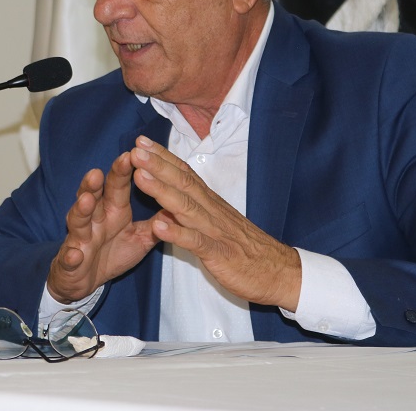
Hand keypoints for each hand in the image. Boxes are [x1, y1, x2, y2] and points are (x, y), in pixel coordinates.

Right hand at [46, 150, 160, 302]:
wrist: (86, 280)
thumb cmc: (113, 252)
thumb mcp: (141, 237)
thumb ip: (158, 220)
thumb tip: (180, 202)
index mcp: (113, 210)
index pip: (117, 185)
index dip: (122, 170)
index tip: (132, 153)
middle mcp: (94, 219)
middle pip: (92, 196)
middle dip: (94, 184)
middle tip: (98, 171)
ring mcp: (80, 238)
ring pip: (77, 221)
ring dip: (80, 211)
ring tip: (86, 201)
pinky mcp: (70, 261)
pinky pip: (69, 258)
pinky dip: (70, 256)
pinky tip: (74, 253)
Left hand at [129, 136, 302, 310]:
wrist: (279, 272)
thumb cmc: (245, 249)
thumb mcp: (217, 225)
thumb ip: (194, 211)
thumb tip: (167, 201)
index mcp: (211, 203)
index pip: (185, 174)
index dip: (163, 158)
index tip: (141, 142)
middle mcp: (212, 211)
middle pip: (183, 183)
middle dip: (158, 166)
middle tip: (136, 149)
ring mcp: (216, 231)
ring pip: (186, 206)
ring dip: (162, 190)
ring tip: (140, 176)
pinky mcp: (220, 254)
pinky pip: (196, 241)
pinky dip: (177, 233)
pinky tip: (158, 225)